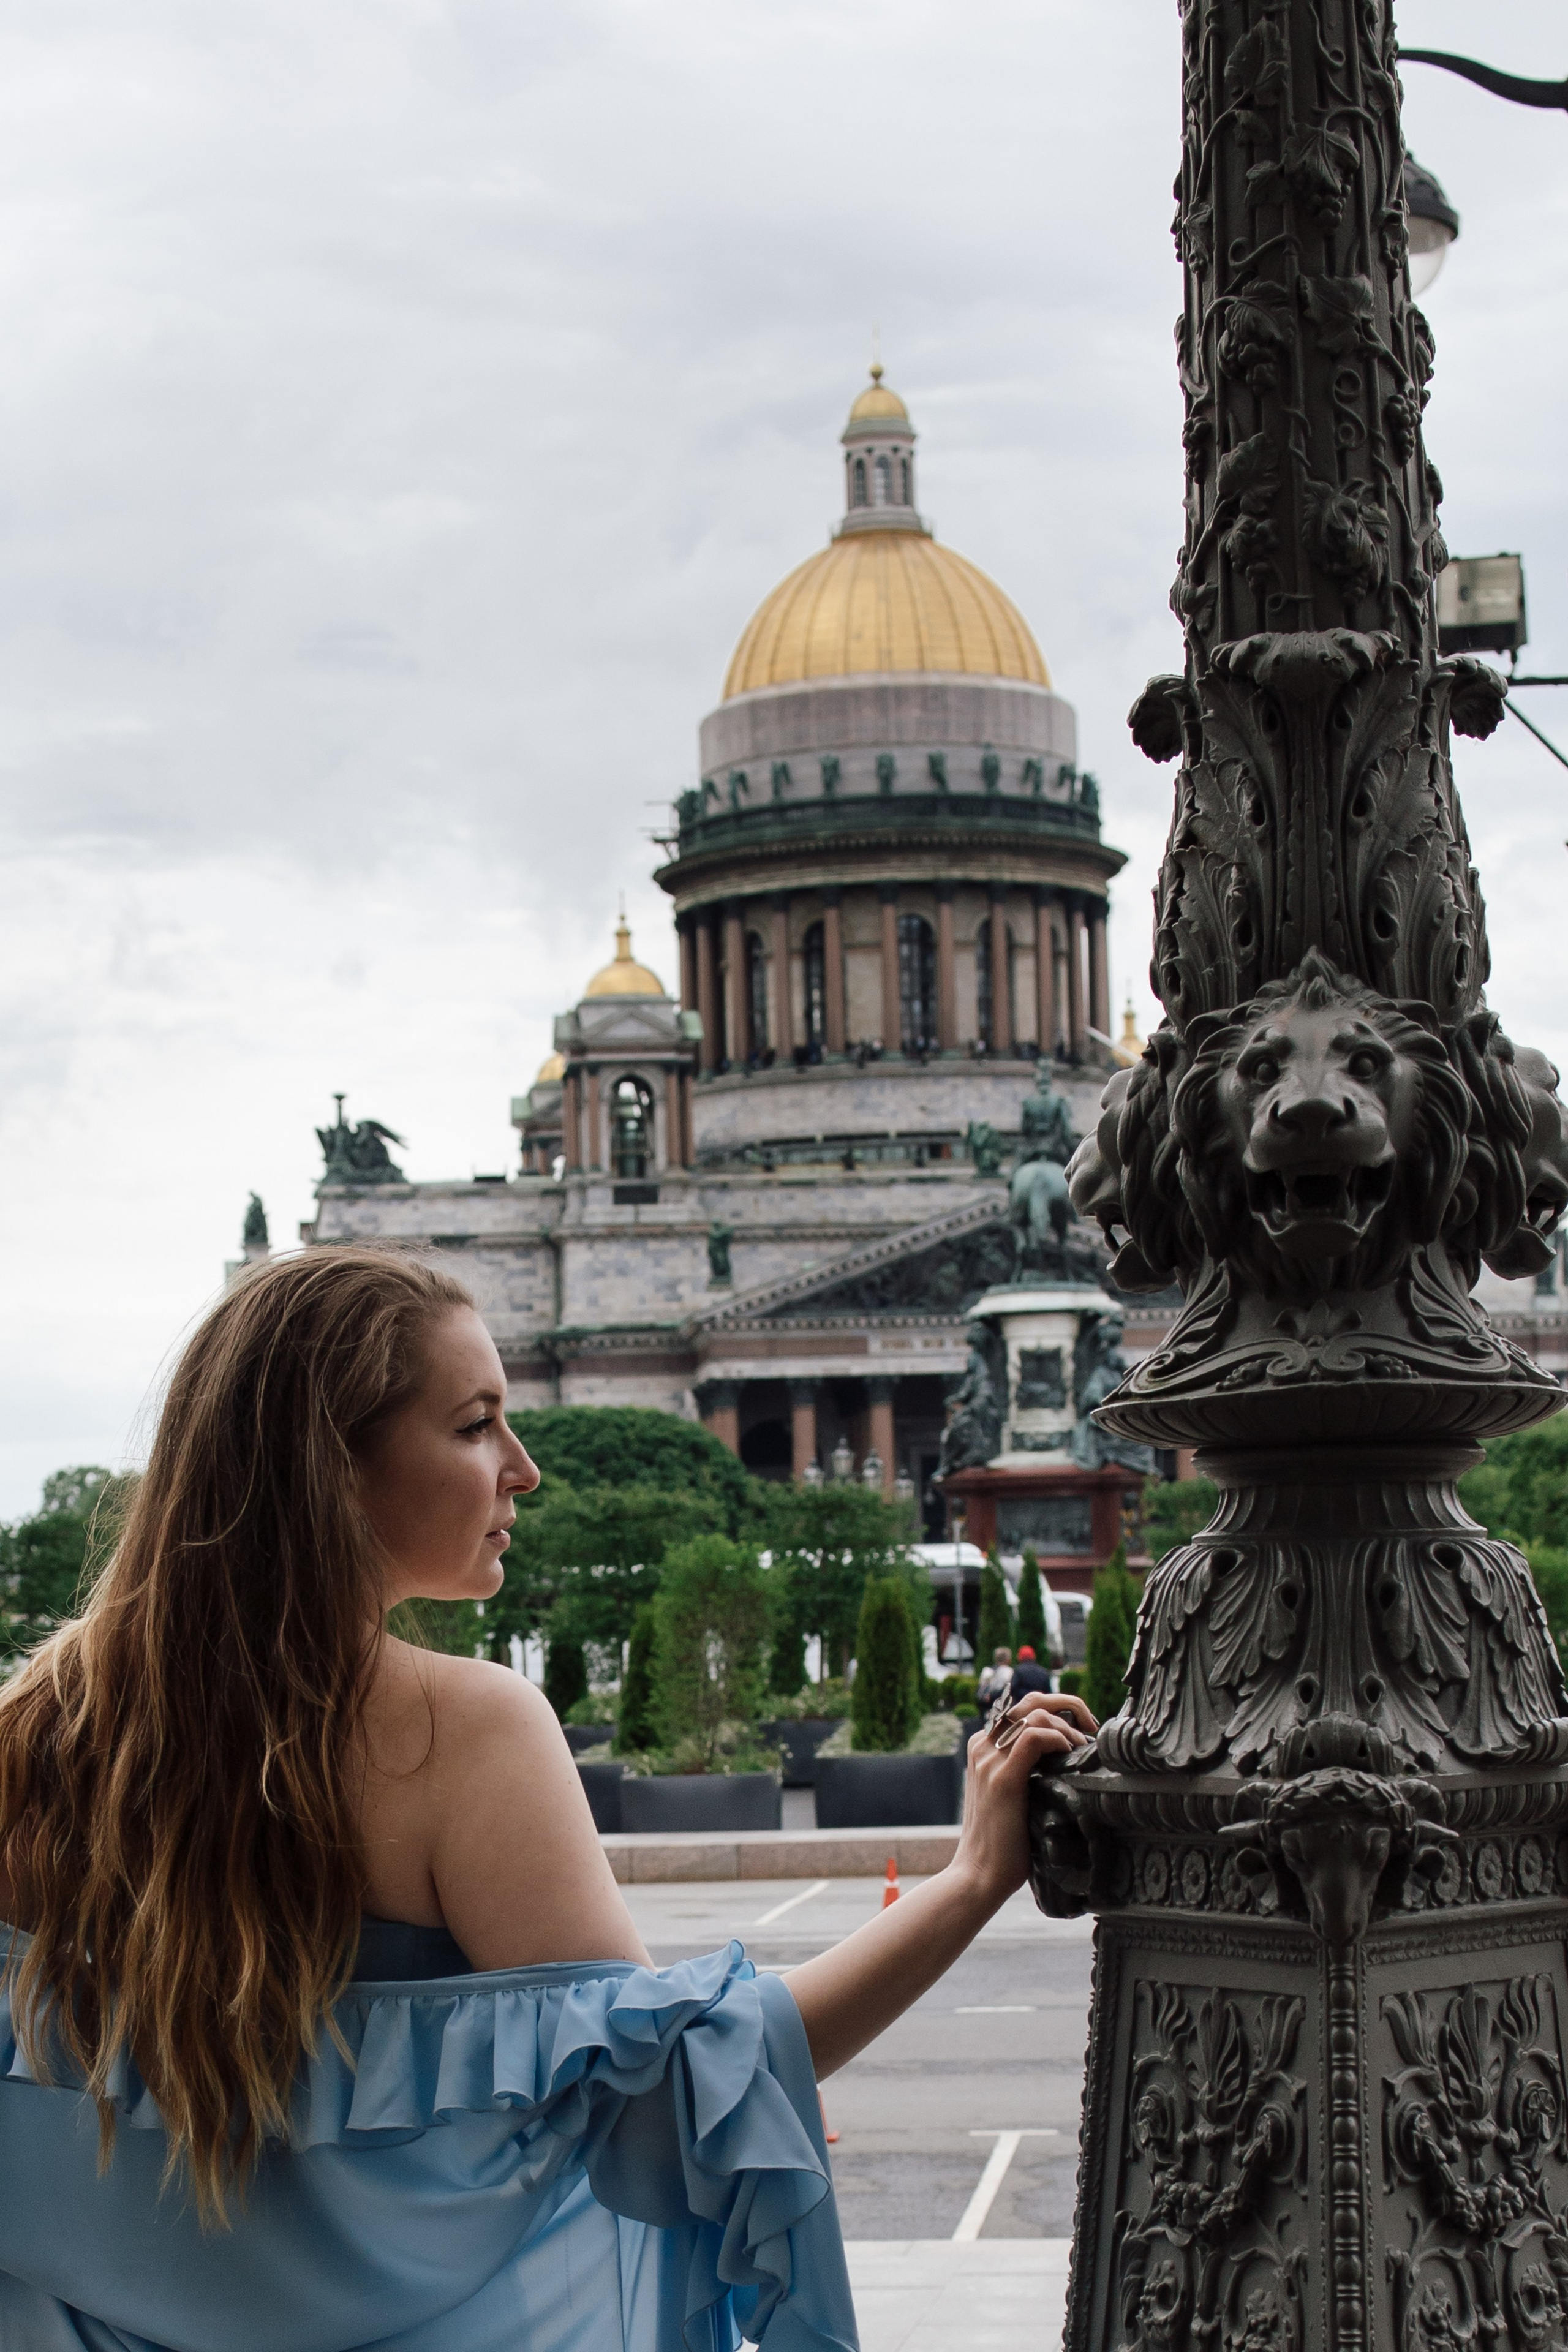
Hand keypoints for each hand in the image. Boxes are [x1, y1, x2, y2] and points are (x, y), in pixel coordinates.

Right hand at [953, 1691, 1097, 1907]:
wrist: (979, 1875)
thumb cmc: (1004, 1843)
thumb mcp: (1014, 1797)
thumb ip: (1028, 1773)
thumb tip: (1066, 1762)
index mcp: (983, 1748)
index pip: (1023, 1707)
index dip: (1058, 1710)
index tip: (1082, 1731)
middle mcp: (983, 1747)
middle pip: (1029, 1700)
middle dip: (1067, 1704)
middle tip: (1090, 1726)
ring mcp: (989, 1761)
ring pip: (1033, 1713)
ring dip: (1067, 1726)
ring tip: (1082, 1750)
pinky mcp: (1002, 1779)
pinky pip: (1033, 1738)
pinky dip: (1057, 1738)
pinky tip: (1069, 1755)